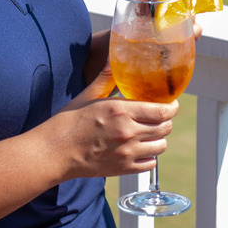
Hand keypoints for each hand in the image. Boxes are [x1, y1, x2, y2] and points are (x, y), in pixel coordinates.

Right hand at [44, 61, 178, 180]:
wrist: (55, 152)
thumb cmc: (68, 122)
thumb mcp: (88, 95)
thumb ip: (106, 78)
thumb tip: (114, 58)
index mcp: (121, 111)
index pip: (163, 111)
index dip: (172, 107)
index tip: (170, 104)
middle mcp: (128, 132)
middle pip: (165, 128)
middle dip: (166, 121)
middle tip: (158, 117)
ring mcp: (127, 153)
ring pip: (161, 146)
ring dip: (159, 138)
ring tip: (149, 133)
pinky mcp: (123, 169)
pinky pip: (150, 164)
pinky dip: (149, 156)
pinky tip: (140, 149)